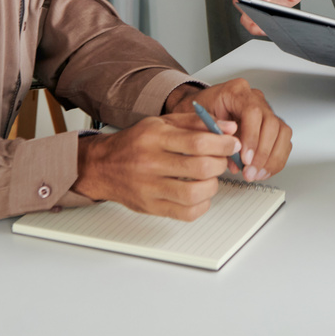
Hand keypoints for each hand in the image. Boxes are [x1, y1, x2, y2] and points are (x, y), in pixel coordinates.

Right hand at [75, 113, 241, 219]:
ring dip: (212, 186)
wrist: (102, 166)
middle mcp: (151, 163)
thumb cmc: (135, 143)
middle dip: (220, 164)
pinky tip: (200, 194)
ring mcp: (149, 188)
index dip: (222, 144)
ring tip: (211, 178)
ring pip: (194, 193)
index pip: (197, 142)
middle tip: (222, 160)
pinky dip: (201, 205)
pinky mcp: (151, 207)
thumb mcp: (163, 123)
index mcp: (155, 138)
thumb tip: (229, 128)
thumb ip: (197, 122)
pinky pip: (185, 213)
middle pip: (199, 168)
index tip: (232, 144)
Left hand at [169, 77, 291, 181]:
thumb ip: (216, 137)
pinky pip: (283, 141)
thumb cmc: (200, 113)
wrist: (201, 108)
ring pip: (282, 132)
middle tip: (249, 171)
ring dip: (271, 158)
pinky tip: (263, 171)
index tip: (245, 158)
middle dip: (262, 153)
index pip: (253, 112)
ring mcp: (266, 111)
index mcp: (236, 92)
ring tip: (256, 174)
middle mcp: (255, 99)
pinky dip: (276, 159)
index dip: (252, 137)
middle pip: (272, 123)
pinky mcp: (271, 125)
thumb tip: (233, 157)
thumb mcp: (198, 122)